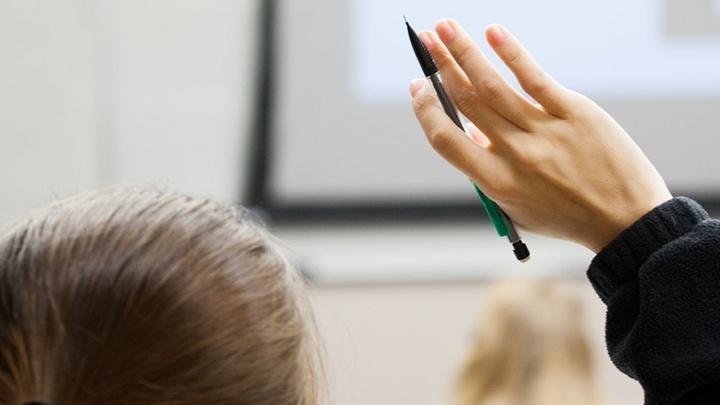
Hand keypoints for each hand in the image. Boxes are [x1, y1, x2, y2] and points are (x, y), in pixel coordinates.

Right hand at [410, 19, 671, 251]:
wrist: (628, 220)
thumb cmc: (567, 215)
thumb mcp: (518, 208)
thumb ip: (488, 171)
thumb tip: (471, 131)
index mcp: (496, 183)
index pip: (445, 140)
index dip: (426, 109)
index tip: (418, 87)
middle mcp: (516, 155)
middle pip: (467, 103)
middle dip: (440, 67)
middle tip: (425, 40)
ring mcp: (545, 132)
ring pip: (493, 86)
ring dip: (464, 52)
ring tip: (444, 28)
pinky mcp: (575, 113)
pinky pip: (535, 79)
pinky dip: (511, 54)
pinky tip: (493, 33)